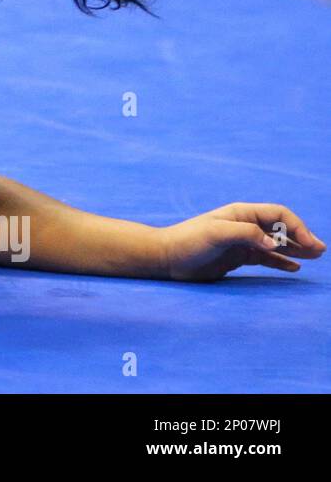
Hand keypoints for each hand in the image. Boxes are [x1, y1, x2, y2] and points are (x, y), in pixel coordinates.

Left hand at [159, 203, 324, 280]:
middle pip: (280, 228)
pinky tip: (294, 268)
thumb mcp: (215, 233)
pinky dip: (281, 261)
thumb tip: (274, 243)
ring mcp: (242, 242)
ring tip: (315, 257)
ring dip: (295, 249)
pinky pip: (265, 258)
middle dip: (301, 237)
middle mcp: (244, 225)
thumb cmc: (188, 241)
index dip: (296, 227)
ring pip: (276, 244)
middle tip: (320, 251)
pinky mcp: (237, 257)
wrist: (167, 258)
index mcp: (241, 213)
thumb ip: (245, 234)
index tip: (309, 244)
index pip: (278, 215)